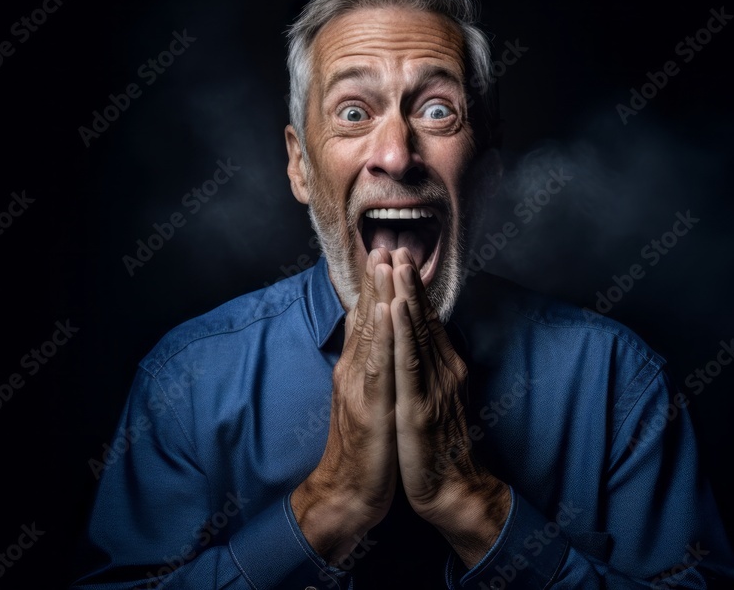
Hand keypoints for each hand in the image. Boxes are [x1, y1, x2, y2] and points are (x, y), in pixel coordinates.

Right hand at [291, 248, 397, 564]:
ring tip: (383, 261)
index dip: (374, 286)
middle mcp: (354, 370)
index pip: (366, 319)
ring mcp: (359, 386)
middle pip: (365, 317)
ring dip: (377, 294)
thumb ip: (371, 369)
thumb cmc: (363, 448)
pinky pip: (376, 363)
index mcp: (357, 369)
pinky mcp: (370, 405)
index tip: (384, 252)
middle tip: (383, 240)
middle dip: (375, 279)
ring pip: (370, 332)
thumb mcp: (367, 400)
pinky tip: (384, 310)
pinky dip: (380, 333)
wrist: (348, 493)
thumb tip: (379, 342)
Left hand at [390, 248, 510, 567]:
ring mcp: (432, 386)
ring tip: (394, 262)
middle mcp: (442, 370)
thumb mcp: (433, 400)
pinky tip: (394, 308)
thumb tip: (420, 346)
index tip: (398, 255)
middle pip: (422, 317)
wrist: (453, 491)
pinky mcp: (420, 406)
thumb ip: (428, 370)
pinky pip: (409, 362)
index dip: (411, 287)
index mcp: (442, 368)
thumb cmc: (439, 448)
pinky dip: (401, 332)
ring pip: (416, 332)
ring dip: (404, 294)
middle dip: (407, 279)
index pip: (425, 320)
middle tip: (395, 242)